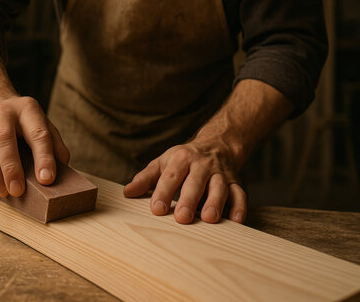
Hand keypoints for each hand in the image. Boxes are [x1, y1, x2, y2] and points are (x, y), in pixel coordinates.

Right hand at [0, 95, 69, 196]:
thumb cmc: (24, 124)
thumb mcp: (44, 126)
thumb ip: (55, 146)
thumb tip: (62, 171)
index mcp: (28, 109)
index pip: (38, 133)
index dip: (44, 158)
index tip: (46, 180)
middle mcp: (3, 111)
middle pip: (4, 138)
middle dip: (11, 167)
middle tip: (18, 190)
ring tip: (4, 192)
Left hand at [123, 138, 246, 223]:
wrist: (216, 145)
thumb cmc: (183, 160)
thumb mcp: (162, 163)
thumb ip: (145, 179)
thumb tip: (127, 193)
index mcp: (181, 159)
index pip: (171, 176)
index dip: (163, 192)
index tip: (156, 209)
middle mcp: (202, 165)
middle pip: (195, 182)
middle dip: (190, 200)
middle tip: (182, 218)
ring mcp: (220, 174)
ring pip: (219, 188)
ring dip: (215, 202)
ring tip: (209, 218)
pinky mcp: (235, 182)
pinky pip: (240, 194)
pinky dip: (239, 207)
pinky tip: (236, 221)